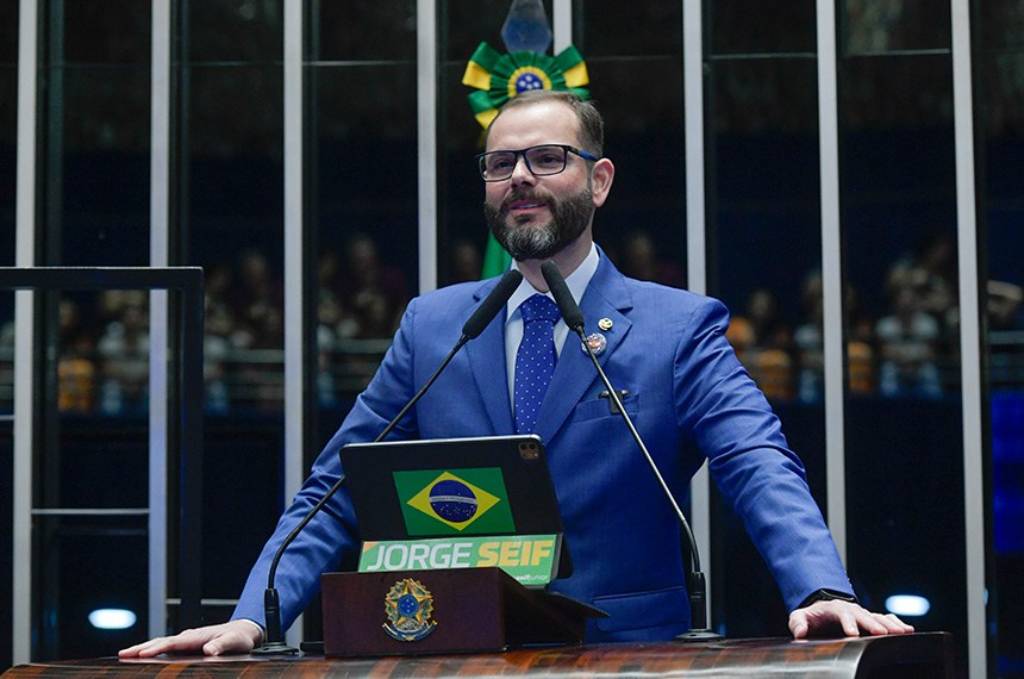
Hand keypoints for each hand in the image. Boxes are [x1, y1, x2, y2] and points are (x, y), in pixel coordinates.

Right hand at [118, 620, 262, 657]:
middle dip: (141, 647)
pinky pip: (165, 646)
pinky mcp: (186, 644)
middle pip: (161, 641)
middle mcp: (189, 636)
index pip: (172, 643)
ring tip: (125, 654)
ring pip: (160, 643)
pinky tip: (143, 655)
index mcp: (197, 636)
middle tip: (122, 654)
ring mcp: (186, 640)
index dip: (156, 648)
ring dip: (143, 648)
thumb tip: (209, 650)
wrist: (242, 631)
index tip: (141, 654)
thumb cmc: (239, 638)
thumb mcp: (234, 642)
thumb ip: (222, 646)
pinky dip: (152, 649)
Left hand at [788, 600, 914, 638]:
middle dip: (872, 624)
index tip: (852, 634)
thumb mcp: (800, 617)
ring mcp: (863, 614)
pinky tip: (907, 630)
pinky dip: (896, 622)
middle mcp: (852, 609)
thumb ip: (797, 622)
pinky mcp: (871, 620)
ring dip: (890, 624)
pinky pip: (886, 618)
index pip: (842, 614)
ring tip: (902, 632)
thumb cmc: (812, 617)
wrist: (822, 612)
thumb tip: (799, 633)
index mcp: (834, 608)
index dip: (848, 623)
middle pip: (864, 615)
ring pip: (878, 616)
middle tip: (882, 633)